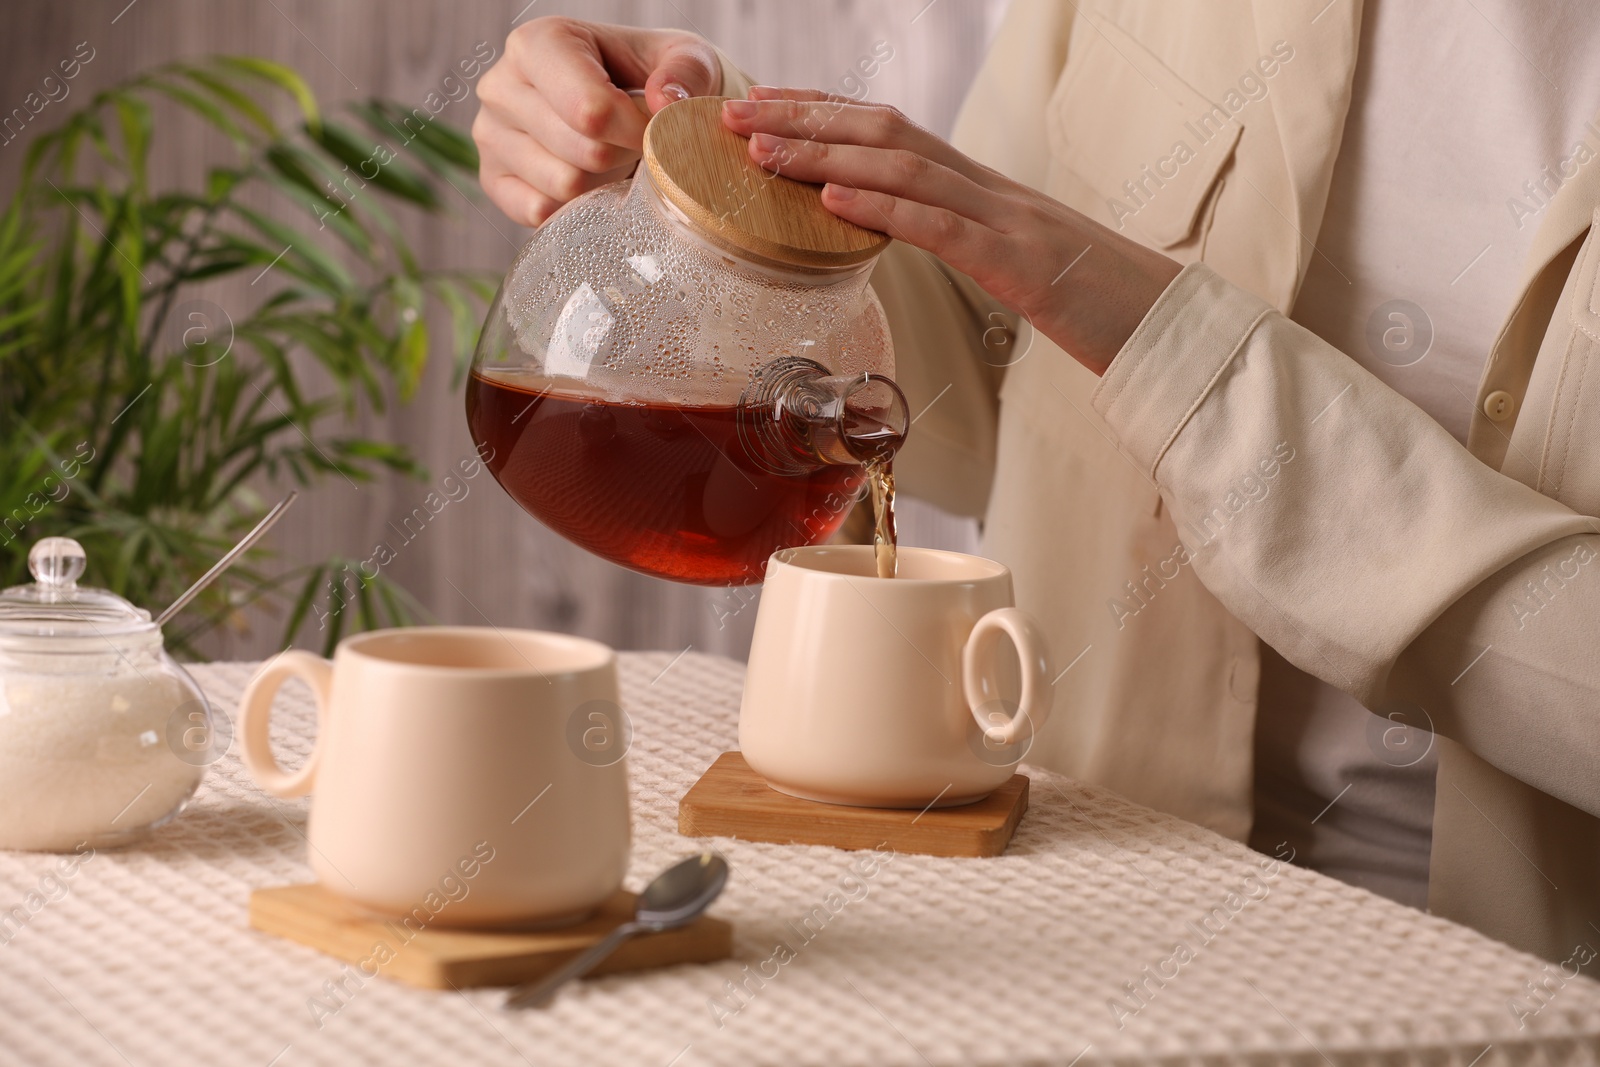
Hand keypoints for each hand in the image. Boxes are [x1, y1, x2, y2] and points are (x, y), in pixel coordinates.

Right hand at [474, 17, 722, 225]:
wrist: (625, 103)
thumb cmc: (653, 76)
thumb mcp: (686, 58)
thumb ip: (686, 71)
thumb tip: (664, 103)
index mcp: (540, 42)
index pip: (589, 109)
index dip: (635, 130)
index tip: (654, 128)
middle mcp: (501, 84)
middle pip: (582, 151)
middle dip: (623, 154)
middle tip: (634, 141)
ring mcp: (489, 134)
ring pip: (563, 184)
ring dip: (603, 180)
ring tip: (609, 154)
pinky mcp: (492, 179)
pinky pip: (540, 211)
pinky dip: (575, 205)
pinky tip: (586, 178)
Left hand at [720, 88, 1182, 375]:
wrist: (1171, 325)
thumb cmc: (1094, 304)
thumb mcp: (1015, 267)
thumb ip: (963, 242)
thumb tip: (904, 237)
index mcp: (982, 191)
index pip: (891, 134)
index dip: (824, 113)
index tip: (763, 106)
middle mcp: (988, 189)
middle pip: (884, 134)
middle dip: (803, 119)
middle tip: (733, 114)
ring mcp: (1005, 219)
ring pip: (904, 167)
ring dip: (825, 153)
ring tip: (759, 148)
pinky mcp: (1018, 262)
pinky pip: (943, 225)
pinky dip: (883, 206)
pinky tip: (833, 198)